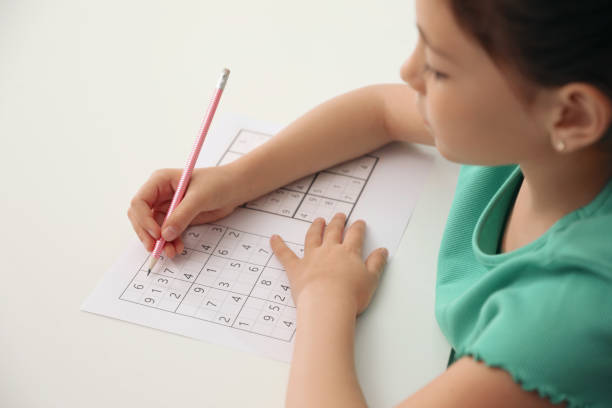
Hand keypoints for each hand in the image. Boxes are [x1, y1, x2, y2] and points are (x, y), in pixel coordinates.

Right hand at [128, 166, 240, 256]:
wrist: (235, 188)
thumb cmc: (218, 183)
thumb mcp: (200, 197)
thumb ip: (182, 215)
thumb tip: (166, 234)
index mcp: (160, 181)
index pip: (140, 202)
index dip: (144, 219)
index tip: (157, 234)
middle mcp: (159, 194)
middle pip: (141, 217)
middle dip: (147, 234)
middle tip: (156, 249)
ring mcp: (167, 207)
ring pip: (153, 228)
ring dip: (159, 242)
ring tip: (171, 252)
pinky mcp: (176, 218)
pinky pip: (166, 233)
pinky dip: (169, 242)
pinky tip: (177, 248)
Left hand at [270, 213, 387, 315]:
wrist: (328, 304)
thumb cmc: (350, 295)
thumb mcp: (371, 280)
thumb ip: (376, 263)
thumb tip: (382, 251)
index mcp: (348, 253)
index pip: (355, 235)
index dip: (357, 228)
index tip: (359, 223)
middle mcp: (330, 250)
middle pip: (334, 231)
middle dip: (337, 222)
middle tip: (339, 216)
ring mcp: (311, 257)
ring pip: (313, 237)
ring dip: (316, 227)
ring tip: (318, 221)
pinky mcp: (296, 268)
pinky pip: (285, 254)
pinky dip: (278, 246)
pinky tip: (273, 238)